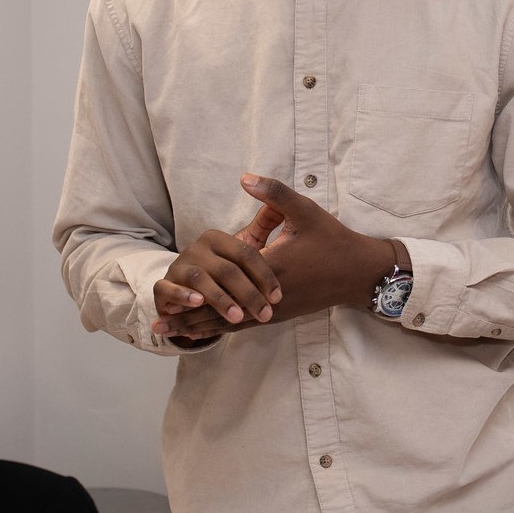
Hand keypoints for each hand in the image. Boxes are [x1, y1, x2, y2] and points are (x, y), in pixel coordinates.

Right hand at [151, 203, 285, 337]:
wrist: (183, 288)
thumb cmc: (220, 271)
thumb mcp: (239, 253)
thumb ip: (261, 229)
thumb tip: (281, 206)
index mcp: (218, 239)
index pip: (245, 253)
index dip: (264, 276)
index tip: (278, 297)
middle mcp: (197, 248)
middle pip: (226, 269)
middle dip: (248, 293)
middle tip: (265, 314)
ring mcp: (179, 265)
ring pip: (200, 279)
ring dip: (221, 299)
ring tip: (237, 316)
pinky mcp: (162, 285)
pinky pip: (169, 288)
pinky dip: (183, 295)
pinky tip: (198, 303)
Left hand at [153, 174, 397, 339]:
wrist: (359, 272)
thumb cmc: (332, 240)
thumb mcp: (306, 211)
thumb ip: (274, 194)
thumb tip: (243, 177)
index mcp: (270, 268)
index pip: (225, 281)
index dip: (195, 288)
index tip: (165, 294)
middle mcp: (267, 295)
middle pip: (220, 310)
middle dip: (187, 318)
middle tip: (155, 325)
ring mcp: (273, 309)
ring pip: (230, 322)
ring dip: (199, 328)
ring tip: (169, 334)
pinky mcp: (279, 315)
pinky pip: (244, 325)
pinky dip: (221, 329)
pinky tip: (203, 332)